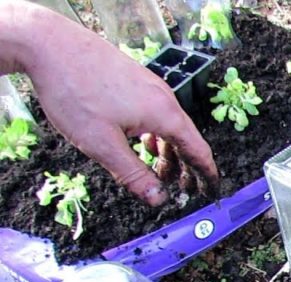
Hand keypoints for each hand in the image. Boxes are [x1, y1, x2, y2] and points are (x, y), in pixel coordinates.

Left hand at [15, 3, 218, 204]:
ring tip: (158, 171)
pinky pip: (155, 112)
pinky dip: (155, 134)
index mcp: (164, 114)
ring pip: (168, 126)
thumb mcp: (102, 145)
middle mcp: (164, 98)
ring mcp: (149, 86)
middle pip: (185, 139)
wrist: (49, 44)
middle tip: (182, 190)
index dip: (207, 174)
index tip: (213, 192)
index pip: (198, 150)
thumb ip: (134, 175)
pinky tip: (141, 142)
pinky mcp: (135, 79)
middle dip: (185, 167)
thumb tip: (159, 200)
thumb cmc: (74, 92)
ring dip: (167, 151)